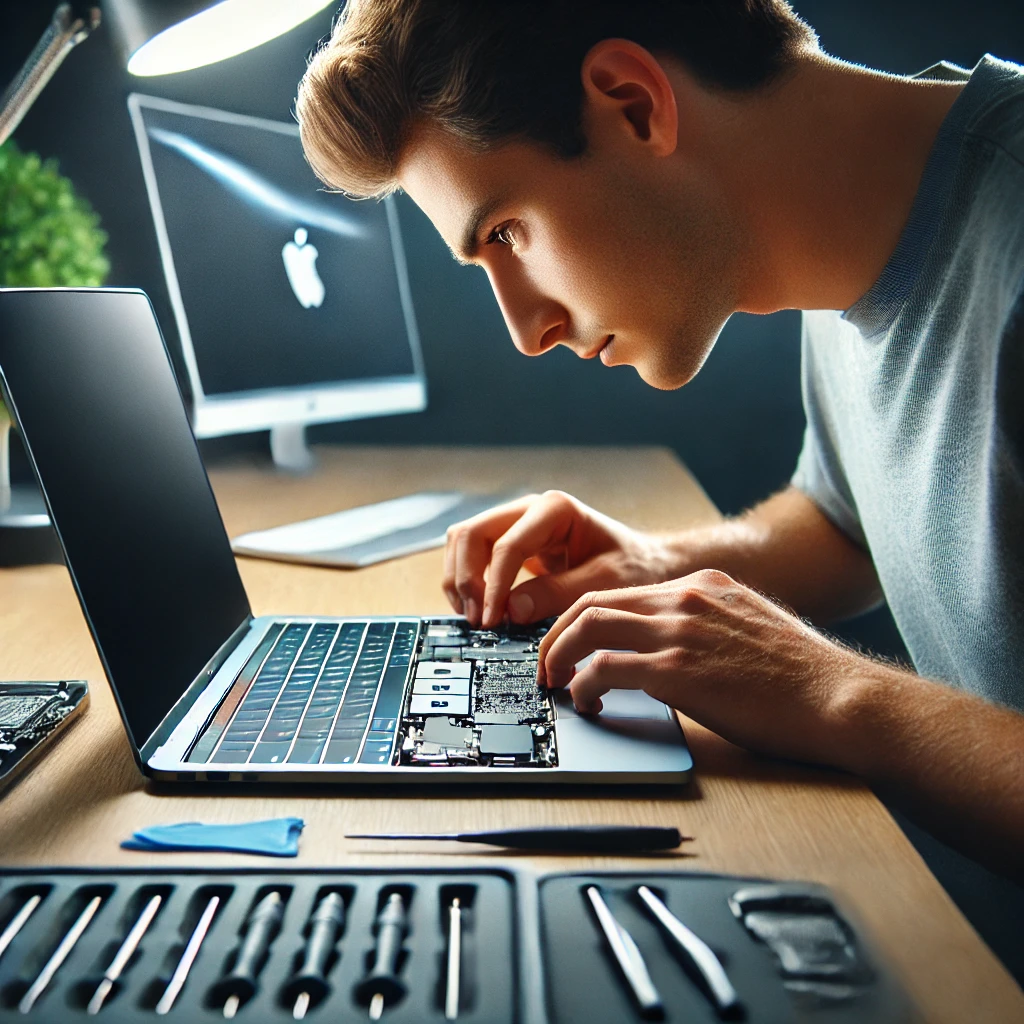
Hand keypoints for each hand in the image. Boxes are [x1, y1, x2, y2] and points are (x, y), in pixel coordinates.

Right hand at [443, 490, 678, 628]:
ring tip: (474, 617)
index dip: (493, 585)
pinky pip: (471, 554)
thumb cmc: (633, 565)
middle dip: (466, 578)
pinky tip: (477, 609)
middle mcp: (529, 508)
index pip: (507, 545)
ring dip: (459, 579)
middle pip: (471, 534)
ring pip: (462, 540)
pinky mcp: (510, 542)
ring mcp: (516, 523)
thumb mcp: (605, 582)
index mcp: (555, 509)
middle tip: (478, 620)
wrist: (644, 560)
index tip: (492, 619)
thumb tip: (512, 610)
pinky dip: (466, 581)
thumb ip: (560, 593)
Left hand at [539, 568, 872, 766]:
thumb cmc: (804, 677)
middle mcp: (686, 599)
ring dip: (559, 656)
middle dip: (558, 634)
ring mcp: (681, 631)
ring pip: (589, 627)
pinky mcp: (679, 669)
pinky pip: (605, 669)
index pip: (622, 592)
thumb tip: (673, 651)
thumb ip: (709, 626)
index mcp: (703, 585)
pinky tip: (586, 702)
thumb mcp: (751, 627)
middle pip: (593, 602)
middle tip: (547, 664)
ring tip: (555, 683)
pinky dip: (583, 685)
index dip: (585, 618)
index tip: (571, 642)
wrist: (841, 697)